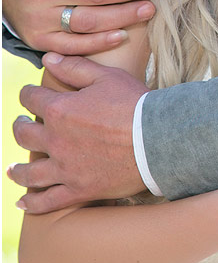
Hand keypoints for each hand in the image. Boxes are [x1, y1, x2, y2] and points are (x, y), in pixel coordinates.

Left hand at [8, 54, 145, 210]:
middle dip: (19, 128)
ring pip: (29, 173)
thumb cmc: (135, 104)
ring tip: (13, 169)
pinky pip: (48, 202)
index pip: (31, 99)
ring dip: (17, 170)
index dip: (27, 95)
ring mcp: (65, 168)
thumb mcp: (106, 77)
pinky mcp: (79, 190)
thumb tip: (48, 59)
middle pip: (23, 135)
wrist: (158, 140)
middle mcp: (56, 140)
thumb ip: (74, 67)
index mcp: (60, 110)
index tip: (29, 95)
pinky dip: (33, 203)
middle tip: (21, 126)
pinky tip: (23, 201)